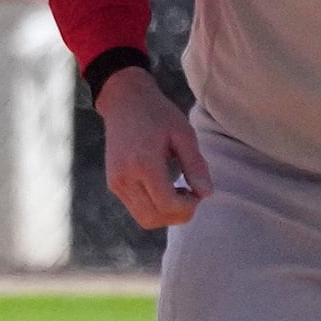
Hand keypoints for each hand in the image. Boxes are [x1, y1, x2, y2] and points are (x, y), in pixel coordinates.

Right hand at [98, 67, 202, 228]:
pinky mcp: (114, 184)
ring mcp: (116, 183)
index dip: (188, 206)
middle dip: (178, 214)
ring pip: (144, 219)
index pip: (167, 205)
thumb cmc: (157, 114)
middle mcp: (126, 178)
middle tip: (191, 195)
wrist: (124, 101)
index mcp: (144, 165)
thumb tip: (206, 194)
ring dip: (166, 214)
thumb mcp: (183, 134)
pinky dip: (154, 207)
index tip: (198, 192)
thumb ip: (195, 165)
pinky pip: (136, 209)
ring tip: (178, 192)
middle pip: (155, 218)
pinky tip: (165, 188)